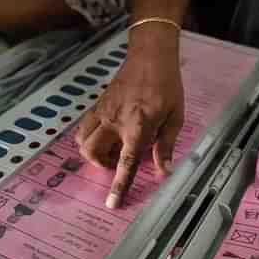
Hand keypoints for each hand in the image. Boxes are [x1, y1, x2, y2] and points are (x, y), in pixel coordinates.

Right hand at [76, 25, 183, 208]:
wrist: (150, 56)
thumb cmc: (167, 86)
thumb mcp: (175, 117)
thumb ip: (166, 146)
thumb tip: (165, 171)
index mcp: (137, 125)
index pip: (126, 162)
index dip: (120, 185)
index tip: (112, 202)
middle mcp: (115, 120)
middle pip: (92, 152)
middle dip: (101, 165)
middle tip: (117, 163)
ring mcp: (102, 111)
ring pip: (82, 140)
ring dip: (92, 153)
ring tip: (110, 151)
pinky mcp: (98, 105)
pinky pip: (84, 127)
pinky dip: (89, 138)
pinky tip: (105, 136)